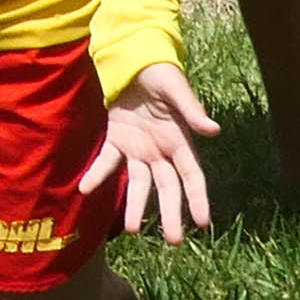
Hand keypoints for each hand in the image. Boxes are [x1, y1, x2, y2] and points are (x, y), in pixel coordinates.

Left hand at [85, 64, 220, 245]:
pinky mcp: (115, 139)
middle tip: (173, 241)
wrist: (132, 57)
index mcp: (179, 139)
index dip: (198, 198)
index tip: (203, 223)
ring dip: (136, 206)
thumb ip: (191, 110)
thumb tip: (214, 130)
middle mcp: (160, 150)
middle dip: (171, 213)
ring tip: (133, 230)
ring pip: (139, 183)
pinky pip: (106, 161)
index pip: (191, 175)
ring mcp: (137, 147)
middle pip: (167, 187)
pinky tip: (85, 188)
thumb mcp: (175, 87)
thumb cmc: (159, 71)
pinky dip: (96, 175)